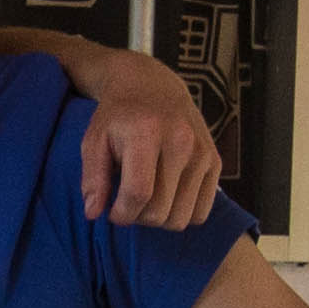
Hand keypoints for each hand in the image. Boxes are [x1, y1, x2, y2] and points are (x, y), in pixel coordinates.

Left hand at [74, 45, 224, 230]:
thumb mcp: (94, 140)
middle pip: (160, 211)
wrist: (154, 88)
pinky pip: (201, 212)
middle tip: (128, 202)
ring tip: (147, 199)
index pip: (138, 193)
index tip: (112, 212)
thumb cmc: (119, 118)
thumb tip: (93, 214)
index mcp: (147, 133)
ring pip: (181, 217)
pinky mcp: (215, 162)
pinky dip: (181, 214)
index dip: (121, 214)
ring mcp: (202, 153)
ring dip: (159, 219)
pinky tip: (167, 197)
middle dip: (138, 217)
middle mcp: (181, 141)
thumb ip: (92, 178)